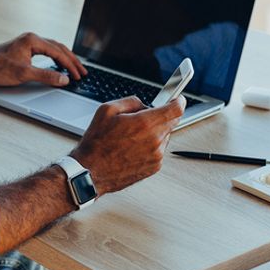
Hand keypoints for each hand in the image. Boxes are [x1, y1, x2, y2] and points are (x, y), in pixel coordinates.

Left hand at [0, 32, 86, 86]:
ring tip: (74, 69)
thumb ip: (46, 76)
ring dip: (64, 59)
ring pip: (52, 49)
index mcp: (33, 40)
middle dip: (71, 61)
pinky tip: (58, 65)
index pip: (59, 52)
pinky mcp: (23, 48)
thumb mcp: (24, 74)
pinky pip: (45, 51)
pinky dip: (55, 58)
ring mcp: (27, 42)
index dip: (70, 65)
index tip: (78, 76)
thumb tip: (64, 79)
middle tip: (83, 72)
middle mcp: (31, 38)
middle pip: (58, 48)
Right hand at [70, 95, 184, 195]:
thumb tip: (143, 103)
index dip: (178, 101)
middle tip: (146, 116)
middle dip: (162, 116)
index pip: (175, 109)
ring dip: (155, 132)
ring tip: (131, 136)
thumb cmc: (96, 143)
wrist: (91, 171)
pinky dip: (151, 146)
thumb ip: (131, 101)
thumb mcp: (107, 110)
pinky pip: (159, 150)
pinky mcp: (154, 167)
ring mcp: (156, 155)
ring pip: (165, 136)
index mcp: (145, 123)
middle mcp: (155, 140)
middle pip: (172, 122)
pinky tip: (132, 147)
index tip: (177, 99)